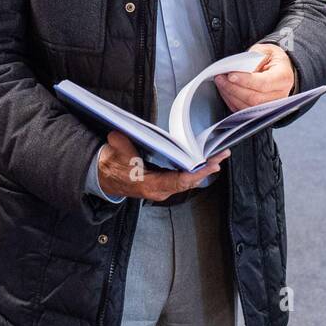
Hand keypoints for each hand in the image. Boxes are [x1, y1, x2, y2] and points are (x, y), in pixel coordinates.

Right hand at [96, 131, 228, 201]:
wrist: (103, 177)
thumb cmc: (110, 165)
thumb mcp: (114, 152)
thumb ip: (120, 144)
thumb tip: (120, 134)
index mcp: (149, 184)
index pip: (178, 181)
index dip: (196, 173)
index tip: (211, 165)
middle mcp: (158, 190)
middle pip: (188, 182)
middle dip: (206, 169)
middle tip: (222, 155)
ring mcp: (161, 189)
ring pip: (187, 182)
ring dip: (203, 170)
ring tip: (218, 157)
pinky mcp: (162, 185)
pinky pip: (182, 180)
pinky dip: (195, 171)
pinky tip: (204, 163)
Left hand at [213, 42, 295, 112]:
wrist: (280, 69)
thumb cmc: (273, 59)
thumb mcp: (266, 51)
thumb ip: (255, 58)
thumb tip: (241, 69)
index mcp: (283, 78)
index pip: (263, 84)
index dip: (245, 81)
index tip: (231, 75)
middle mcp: (280, 95)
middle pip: (254, 98)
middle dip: (233, 88)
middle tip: (220, 77)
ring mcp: (271, 106)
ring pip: (247, 107)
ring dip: (230, 95)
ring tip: (221, 83)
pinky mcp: (261, 110)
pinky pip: (244, 110)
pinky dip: (231, 101)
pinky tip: (225, 91)